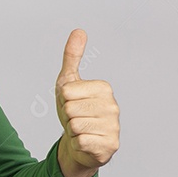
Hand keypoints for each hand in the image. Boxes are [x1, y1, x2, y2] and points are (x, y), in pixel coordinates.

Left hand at [55, 29, 118, 176]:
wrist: (80, 142)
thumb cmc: (74, 109)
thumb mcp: (68, 82)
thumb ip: (72, 56)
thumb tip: (79, 30)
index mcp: (104, 88)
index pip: (67, 92)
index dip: (64, 99)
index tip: (72, 103)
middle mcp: (113, 106)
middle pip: (70, 108)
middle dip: (67, 115)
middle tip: (76, 118)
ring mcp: (114, 127)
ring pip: (74, 126)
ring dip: (72, 130)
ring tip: (81, 129)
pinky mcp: (110, 146)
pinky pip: (80, 141)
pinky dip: (77, 143)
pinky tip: (85, 142)